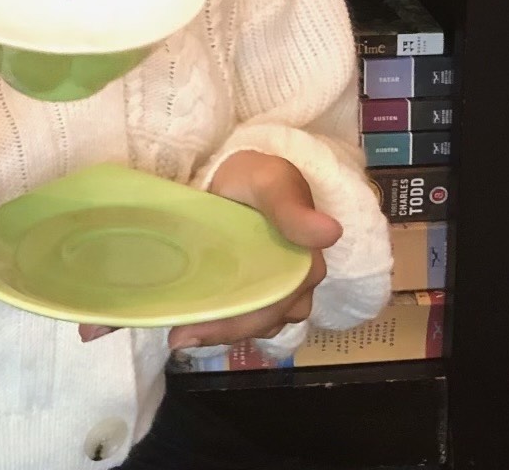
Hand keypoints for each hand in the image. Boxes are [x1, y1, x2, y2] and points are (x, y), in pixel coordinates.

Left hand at [78, 150, 340, 346]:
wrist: (241, 171)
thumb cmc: (259, 176)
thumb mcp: (270, 180)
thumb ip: (291, 206)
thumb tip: (330, 232)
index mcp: (303, 264)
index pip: (277, 305)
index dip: (241, 321)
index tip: (198, 329)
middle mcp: (293, 287)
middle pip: (259, 321)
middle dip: (221, 331)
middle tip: (178, 336)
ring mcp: (271, 290)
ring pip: (250, 323)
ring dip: (218, 331)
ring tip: (178, 334)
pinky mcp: (250, 288)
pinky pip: (239, 315)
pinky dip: (216, 322)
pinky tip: (187, 324)